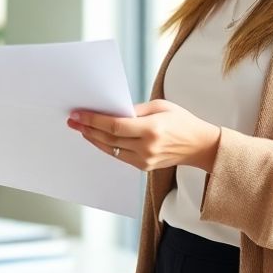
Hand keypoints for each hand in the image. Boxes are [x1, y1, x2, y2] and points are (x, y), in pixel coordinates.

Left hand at [68, 99, 221, 171]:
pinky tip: (96, 138)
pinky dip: (105, 146)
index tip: (78, 114)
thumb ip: (134, 110)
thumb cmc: (182, 121)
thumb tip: (111, 110)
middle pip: (108, 139)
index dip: (93, 120)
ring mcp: (145, 160)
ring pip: (111, 149)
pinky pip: (119, 156)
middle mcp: (146, 147)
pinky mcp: (144, 167)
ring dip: (93, 138)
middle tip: (72, 120)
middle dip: (87, 128)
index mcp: (151, 129)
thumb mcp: (160, 106)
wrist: (201, 146)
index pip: (114, 126)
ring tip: (79, 128)